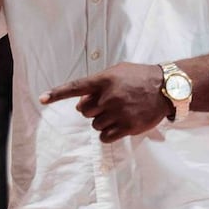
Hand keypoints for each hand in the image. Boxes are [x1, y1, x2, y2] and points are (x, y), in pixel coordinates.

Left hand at [41, 62, 168, 143]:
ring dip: (102, 122)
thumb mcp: (118, 71)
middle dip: (92, 110)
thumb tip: (80, 104)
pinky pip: (105, 137)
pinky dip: (107, 134)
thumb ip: (98, 83)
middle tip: (108, 105)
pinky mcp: (127, 127)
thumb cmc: (139, 78)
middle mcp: (109, 96)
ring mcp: (118, 112)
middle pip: (84, 111)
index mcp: (104, 80)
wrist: (166, 88)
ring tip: (119, 113)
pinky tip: (117, 126)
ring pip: (95, 125)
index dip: (57, 93)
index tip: (42, 99)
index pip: (76, 87)